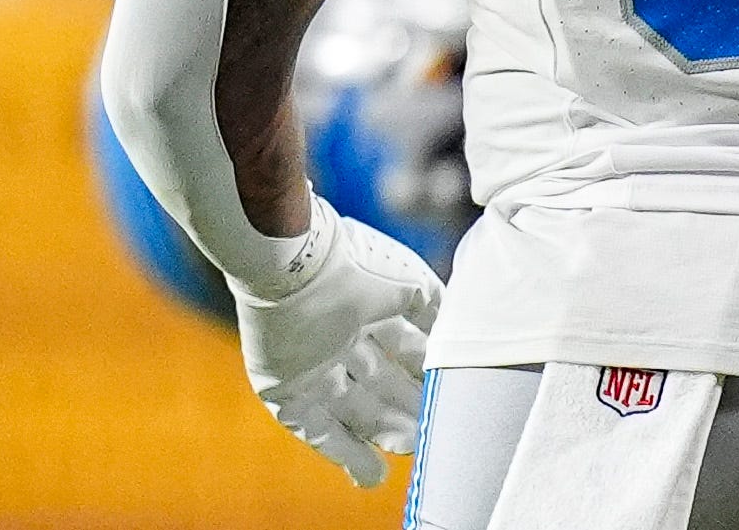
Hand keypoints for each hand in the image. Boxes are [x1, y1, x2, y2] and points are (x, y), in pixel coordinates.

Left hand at [232, 202, 443, 485]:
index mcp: (368, 307)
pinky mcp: (282, 386)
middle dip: (405, 408)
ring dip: (380, 430)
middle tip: (433, 431)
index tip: (447, 397)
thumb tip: (456, 336)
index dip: (423, 375)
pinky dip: (341, 449)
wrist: (297, 265)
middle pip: (377, 383)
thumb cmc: (359, 267)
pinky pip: (314, 425)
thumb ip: (436, 311)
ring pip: (350, 407)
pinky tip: (369, 473)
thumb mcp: (413, 285)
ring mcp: (310, 363)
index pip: (400, 350)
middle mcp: (339, 336)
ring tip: (412, 451)